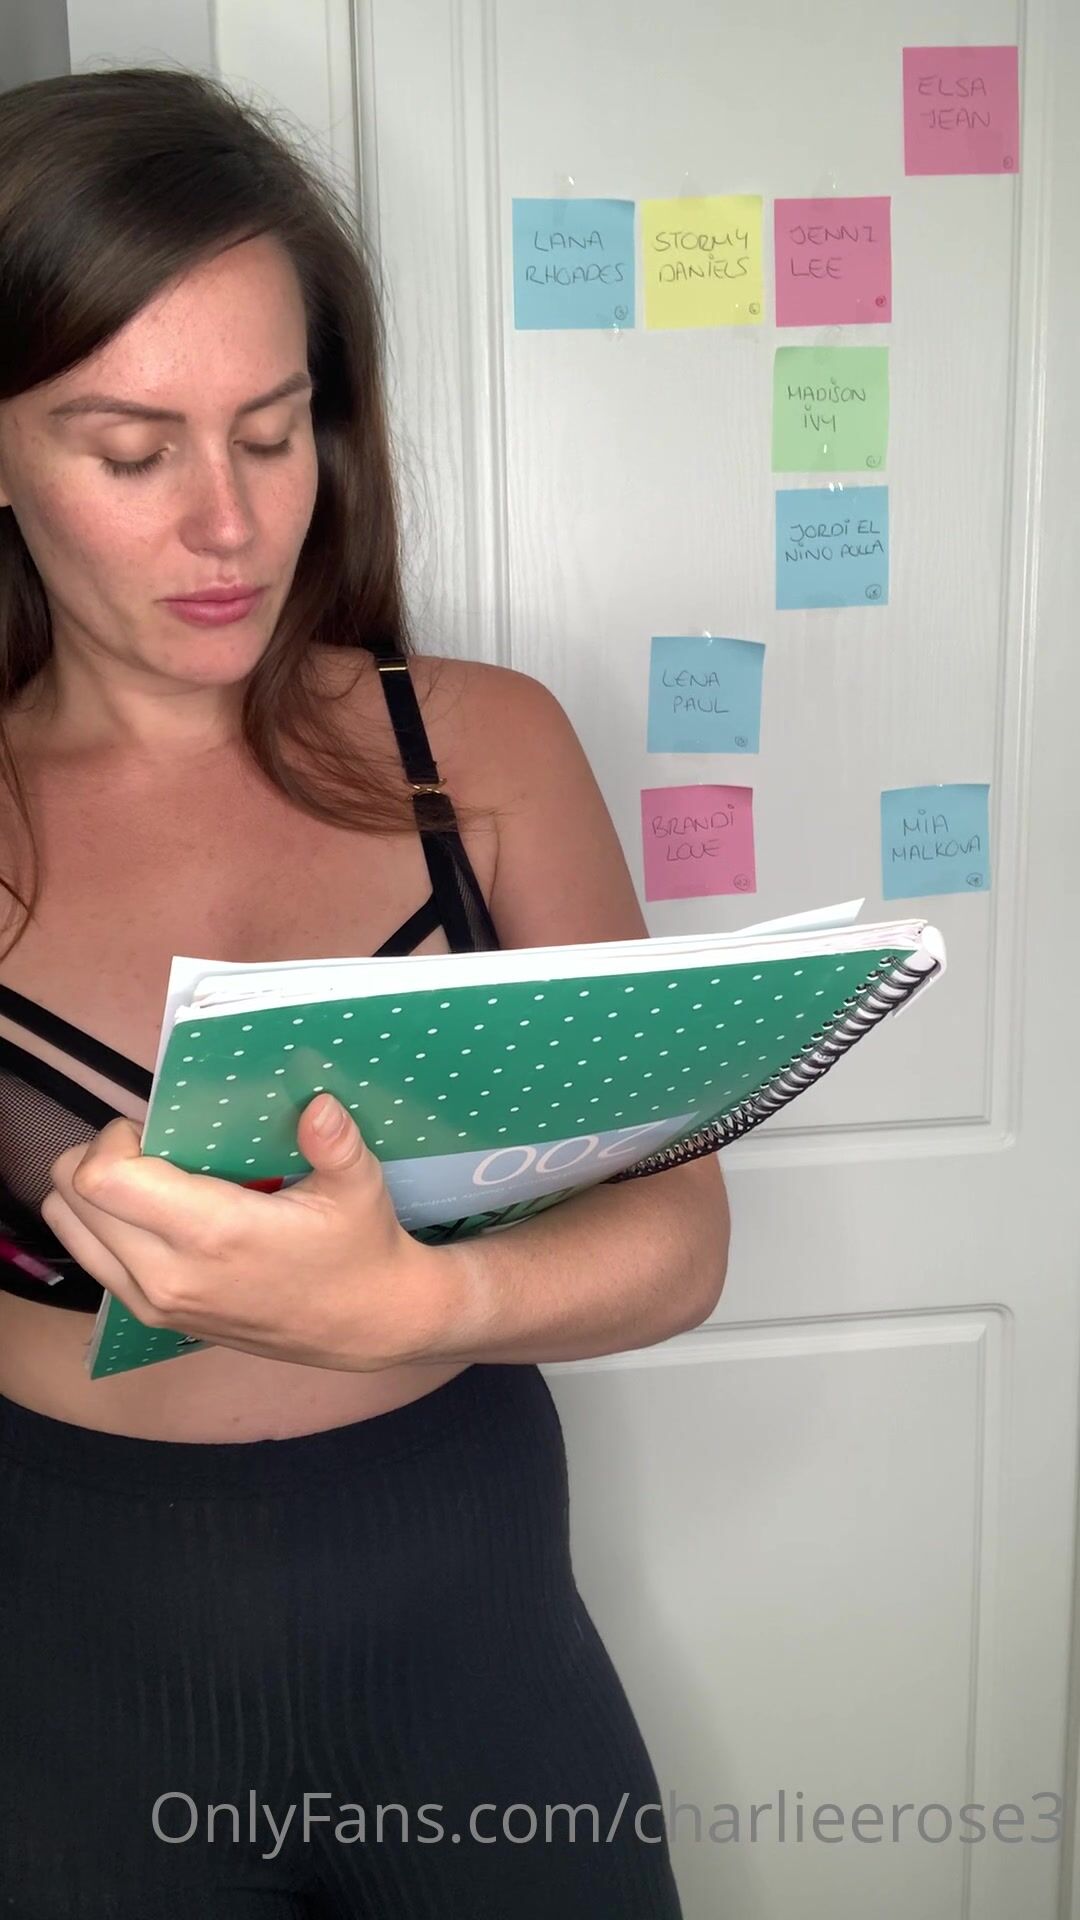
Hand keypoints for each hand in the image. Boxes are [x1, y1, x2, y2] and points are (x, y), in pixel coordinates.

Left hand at [40, 1094, 455, 1370]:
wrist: (365, 1325)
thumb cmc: (359, 1248)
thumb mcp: (359, 1186)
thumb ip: (335, 1141)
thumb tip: (317, 1103)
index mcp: (213, 1234)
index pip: (103, 1179)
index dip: (113, 1139)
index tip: (153, 1128)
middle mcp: (168, 1274)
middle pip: (71, 1198)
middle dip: (99, 1156)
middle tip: (152, 1147)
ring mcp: (154, 1302)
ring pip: (68, 1228)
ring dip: (92, 1192)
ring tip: (148, 1179)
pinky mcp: (152, 1318)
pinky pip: (92, 1258)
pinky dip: (104, 1225)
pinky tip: (157, 1215)